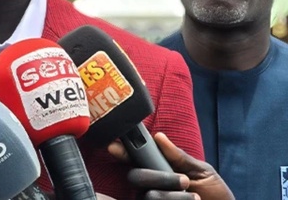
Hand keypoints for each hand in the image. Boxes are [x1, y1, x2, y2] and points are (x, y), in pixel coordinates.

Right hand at [108, 132, 233, 199]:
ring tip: (194, 198)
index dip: (122, 151)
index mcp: (159, 168)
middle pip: (135, 176)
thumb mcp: (202, 172)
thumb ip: (179, 157)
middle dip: (160, 177)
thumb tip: (159, 136)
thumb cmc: (215, 193)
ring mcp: (150, 199)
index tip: (115, 147)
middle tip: (184, 181)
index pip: (134, 157)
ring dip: (175, 196)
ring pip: (148, 195)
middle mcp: (150, 185)